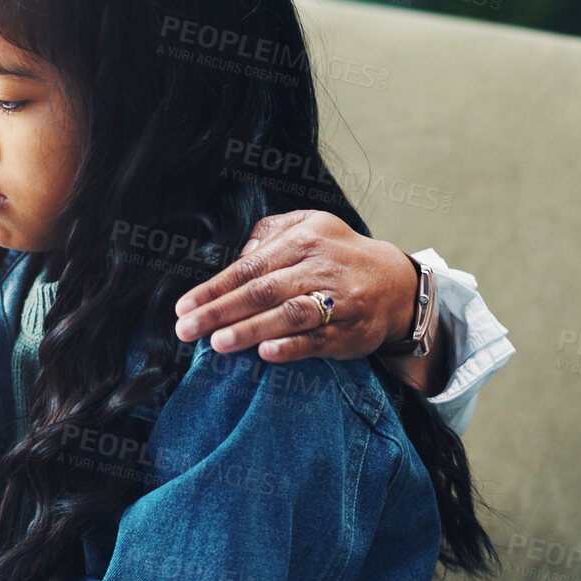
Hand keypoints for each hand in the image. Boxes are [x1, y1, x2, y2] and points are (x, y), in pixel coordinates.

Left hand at [173, 210, 419, 366]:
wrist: (396, 284)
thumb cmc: (337, 256)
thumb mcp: (309, 226)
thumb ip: (269, 234)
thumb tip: (238, 258)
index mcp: (303, 241)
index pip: (250, 267)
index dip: (215, 288)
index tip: (184, 307)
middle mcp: (320, 268)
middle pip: (263, 291)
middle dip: (221, 311)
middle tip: (187, 329)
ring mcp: (338, 301)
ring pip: (289, 315)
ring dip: (251, 330)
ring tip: (217, 343)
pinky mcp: (350, 331)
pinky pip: (317, 339)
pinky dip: (291, 347)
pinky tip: (266, 354)